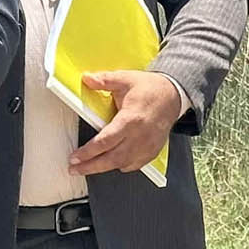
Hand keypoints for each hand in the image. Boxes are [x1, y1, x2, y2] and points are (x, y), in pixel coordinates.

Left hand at [70, 71, 184, 175]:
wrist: (173, 95)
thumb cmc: (150, 88)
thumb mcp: (125, 79)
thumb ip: (105, 80)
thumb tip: (87, 79)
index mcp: (131, 119)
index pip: (106, 141)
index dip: (88, 152)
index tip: (75, 157)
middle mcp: (140, 136)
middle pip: (112, 158)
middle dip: (91, 166)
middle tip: (75, 169)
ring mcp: (147, 145)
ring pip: (122, 164)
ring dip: (103, 168)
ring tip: (87, 167)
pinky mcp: (152, 150)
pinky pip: (135, 165)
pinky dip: (121, 166)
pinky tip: (111, 163)